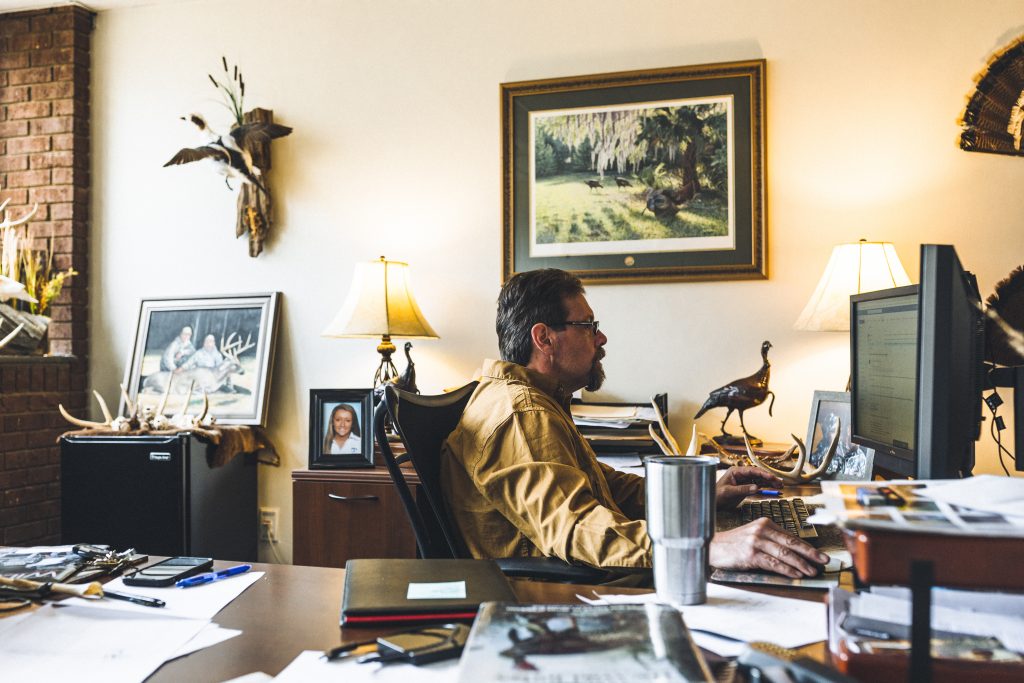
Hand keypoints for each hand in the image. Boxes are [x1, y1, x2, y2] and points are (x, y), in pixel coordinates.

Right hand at [710, 518, 828, 577]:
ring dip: (801, 564)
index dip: (808, 547)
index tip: (820, 555)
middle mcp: (762, 530)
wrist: (712, 547)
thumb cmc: (734, 543)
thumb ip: (772, 540)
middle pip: (791, 543)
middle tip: (824, 561)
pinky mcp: (751, 555)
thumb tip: (794, 552)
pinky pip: (774, 563)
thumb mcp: (754, 535)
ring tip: (812, 571)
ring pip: (785, 554)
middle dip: (811, 554)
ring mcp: (756, 542)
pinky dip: (787, 570)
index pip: (791, 537)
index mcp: (765, 523)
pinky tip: (796, 574)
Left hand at [715, 466, 782, 508]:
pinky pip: (758, 486)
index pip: (751, 470)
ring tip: (780, 485)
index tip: (771, 477)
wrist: (713, 502)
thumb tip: (757, 488)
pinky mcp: (746, 487)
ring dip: (770, 482)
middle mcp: (741, 474)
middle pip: (758, 474)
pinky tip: (774, 489)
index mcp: (735, 471)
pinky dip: (766, 487)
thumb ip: (742, 490)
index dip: (763, 473)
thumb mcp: (728, 492)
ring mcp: (744, 480)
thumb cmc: (717, 495)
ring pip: (760, 480)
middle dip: (769, 478)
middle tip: (780, 482)